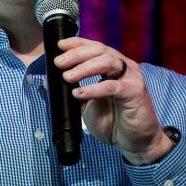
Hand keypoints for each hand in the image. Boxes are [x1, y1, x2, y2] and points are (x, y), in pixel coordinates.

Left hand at [55, 37, 170, 164]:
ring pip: (107, 62)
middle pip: (99, 50)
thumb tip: (49, 81)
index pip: (94, 47)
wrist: (134, 142)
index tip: (59, 45)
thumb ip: (72, 91)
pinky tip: (80, 94)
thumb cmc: (113, 121)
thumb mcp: (86, 105)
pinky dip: (94, 88)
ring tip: (67, 77)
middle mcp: (123, 67)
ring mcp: (131, 77)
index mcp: (112, 66)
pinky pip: (112, 86)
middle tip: (59, 62)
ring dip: (84, 68)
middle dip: (77, 54)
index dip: (77, 43)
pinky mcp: (136, 91)